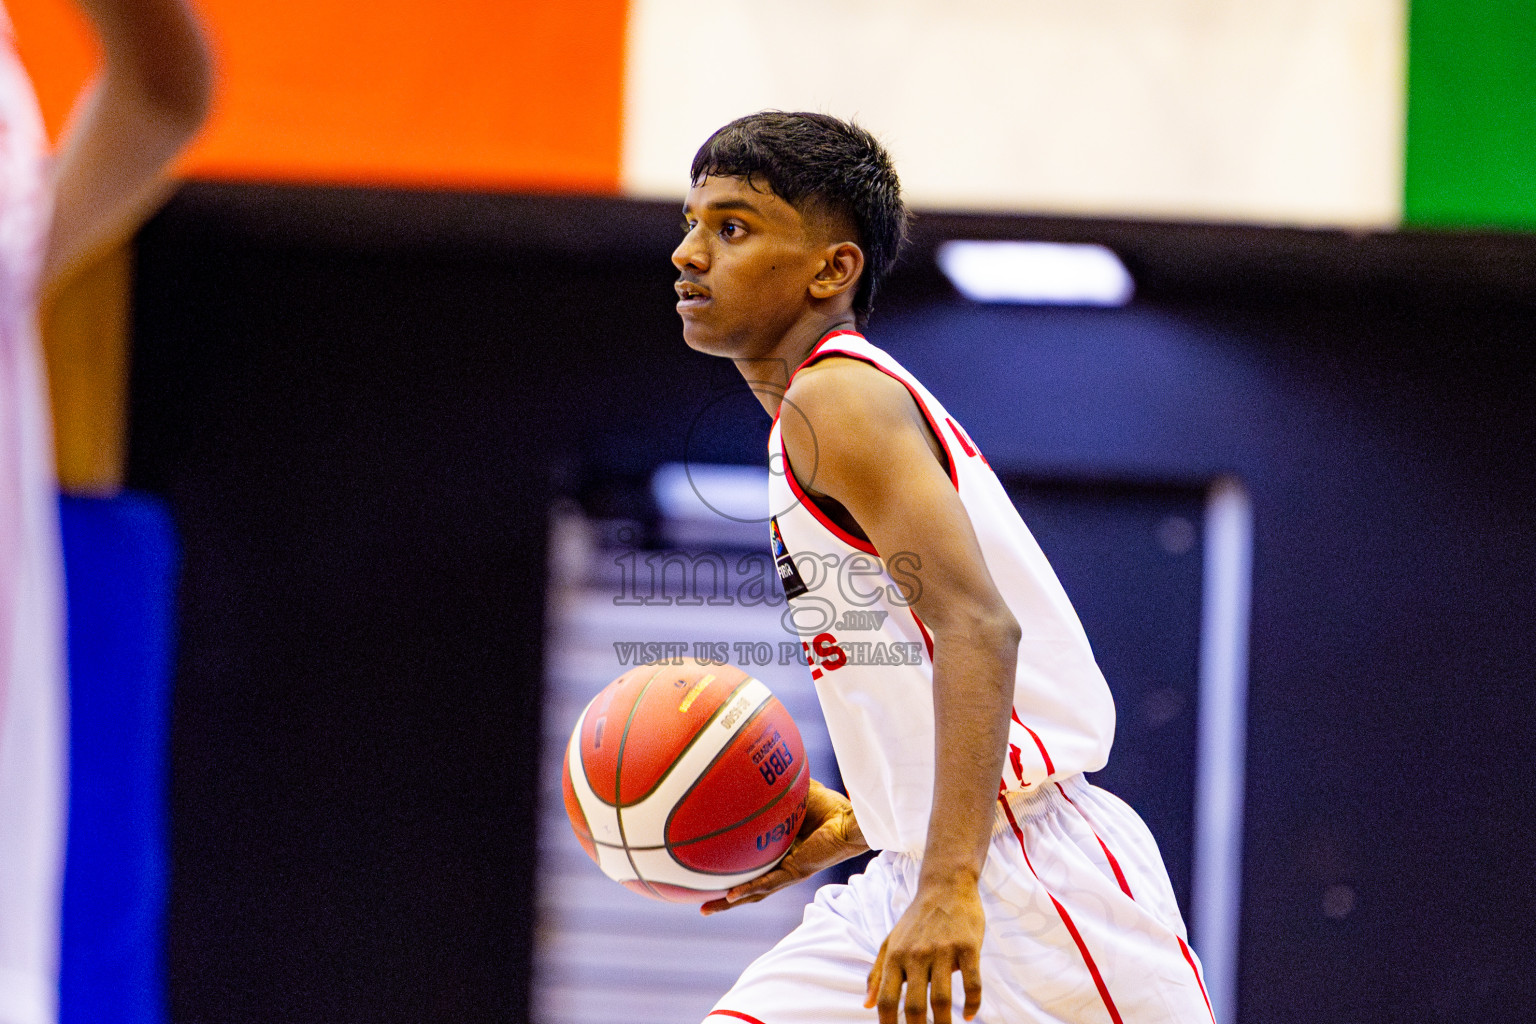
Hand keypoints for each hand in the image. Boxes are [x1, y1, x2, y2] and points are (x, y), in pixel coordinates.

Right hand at [700, 778, 867, 914]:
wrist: (850, 819)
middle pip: (748, 886)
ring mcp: (788, 871)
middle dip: (724, 898)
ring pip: (754, 893)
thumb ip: (774, 784)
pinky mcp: (795, 872)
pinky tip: (731, 895)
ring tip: (706, 909)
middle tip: (699, 904)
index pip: (752, 864)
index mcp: (781, 850)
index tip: (709, 872)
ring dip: (730, 902)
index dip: (732, 870)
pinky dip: (749, 890)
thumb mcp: (794, 793)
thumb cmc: (829, 806)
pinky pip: (768, 883)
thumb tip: (754, 763)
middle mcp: (782, 865)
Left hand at [866, 874, 984, 1023]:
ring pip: (943, 1000)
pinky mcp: (968, 947)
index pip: (886, 999)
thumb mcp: (890, 941)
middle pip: (914, 1006)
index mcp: (895, 955)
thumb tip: (866, 1004)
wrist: (946, 886)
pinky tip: (970, 1015)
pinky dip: (972, 1004)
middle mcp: (916, 954)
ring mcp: (943, 951)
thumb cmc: (916, 919)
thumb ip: (877, 972)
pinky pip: (972, 983)